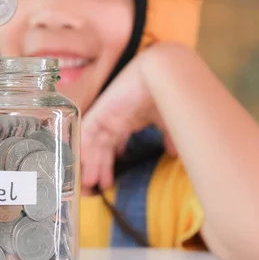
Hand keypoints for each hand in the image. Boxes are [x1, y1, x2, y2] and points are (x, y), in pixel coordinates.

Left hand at [80, 46, 176, 192]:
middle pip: (102, 147)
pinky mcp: (101, 111)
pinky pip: (87, 133)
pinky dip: (84, 148)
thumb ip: (169, 138)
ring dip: (92, 163)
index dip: (110, 162)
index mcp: (128, 120)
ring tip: (90, 183)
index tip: (109, 179)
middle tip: (96, 187)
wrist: (163, 72)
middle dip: (99, 167)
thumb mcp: (168, 122)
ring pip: (93, 144)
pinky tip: (83, 164)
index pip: (114, 144)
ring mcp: (106, 115)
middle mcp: (114, 118)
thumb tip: (175, 153)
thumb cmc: (167, 92)